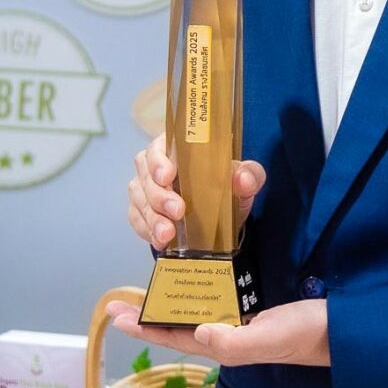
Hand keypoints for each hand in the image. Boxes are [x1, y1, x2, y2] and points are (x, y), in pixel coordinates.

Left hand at [106, 299, 329, 366]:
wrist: (342, 329)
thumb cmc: (307, 335)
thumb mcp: (271, 338)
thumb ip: (235, 342)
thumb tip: (196, 332)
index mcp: (225, 345)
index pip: (175, 336)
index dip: (145, 326)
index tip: (115, 315)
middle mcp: (227, 335)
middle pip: (178, 325)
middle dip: (149, 315)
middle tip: (119, 302)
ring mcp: (241, 322)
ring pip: (195, 312)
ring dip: (170, 303)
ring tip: (148, 289)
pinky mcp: (256, 308)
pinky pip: (217, 299)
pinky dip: (198, 290)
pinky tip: (194, 279)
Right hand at [127, 131, 265, 250]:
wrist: (221, 219)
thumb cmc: (228, 187)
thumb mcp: (245, 178)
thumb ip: (249, 174)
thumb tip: (243, 179)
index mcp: (179, 149)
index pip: (159, 146)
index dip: (158, 160)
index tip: (168, 176)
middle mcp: (156, 166)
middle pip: (146, 175)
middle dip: (159, 195)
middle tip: (178, 210)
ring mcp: (146, 190)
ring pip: (139, 199)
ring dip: (152, 217)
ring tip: (167, 234)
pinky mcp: (142, 212)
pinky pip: (137, 220)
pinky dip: (147, 230)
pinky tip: (160, 241)